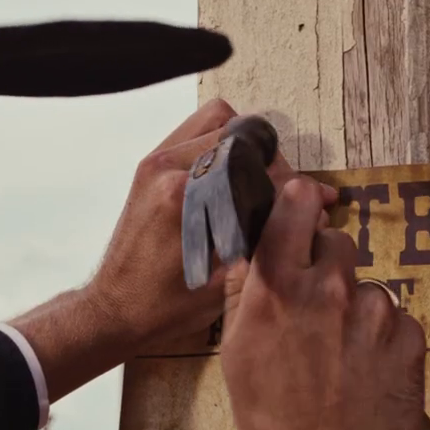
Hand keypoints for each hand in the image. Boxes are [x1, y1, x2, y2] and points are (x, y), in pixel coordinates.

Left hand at [9, 101, 334, 403]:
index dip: (291, 183)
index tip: (311, 202)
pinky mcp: (150, 164)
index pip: (257, 166)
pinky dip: (221, 142)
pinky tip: (233, 176)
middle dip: (273, 161)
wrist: (114, 310)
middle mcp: (168, 168)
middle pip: (242, 135)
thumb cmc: (167, 306)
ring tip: (259, 180)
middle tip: (286, 193)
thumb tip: (315, 210)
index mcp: (187, 197)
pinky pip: (195, 129)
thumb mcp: (228, 281)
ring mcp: (156, 161)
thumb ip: (268, 237)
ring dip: (247, 145)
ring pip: (218, 119)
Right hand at [220, 176, 426, 429]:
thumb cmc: (270, 418)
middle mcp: (330, 290)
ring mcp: (375, 314)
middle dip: (328, 267)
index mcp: (279, 288)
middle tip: (318, 311)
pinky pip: (398, 321)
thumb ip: (244, 292)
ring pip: (368, 289)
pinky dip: (386, 340)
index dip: (300, 203)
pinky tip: (367, 374)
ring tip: (342, 359)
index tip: (302, 209)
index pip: (296, 206)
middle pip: (338, 244)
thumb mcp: (236, 353)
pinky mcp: (411, 340)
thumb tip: (247, 248)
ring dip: (357, 311)